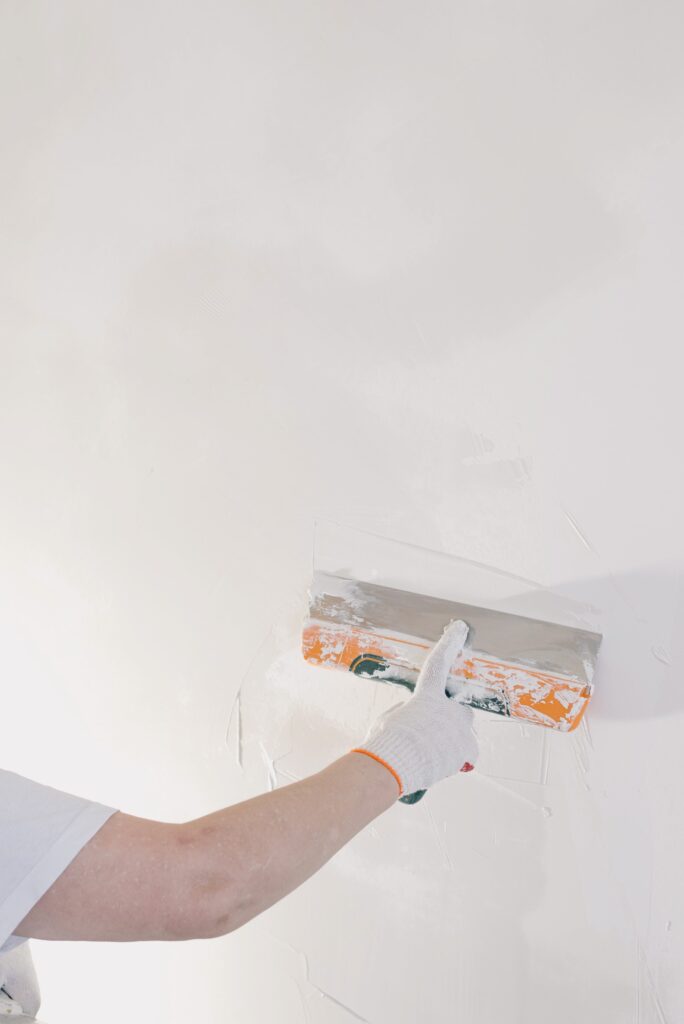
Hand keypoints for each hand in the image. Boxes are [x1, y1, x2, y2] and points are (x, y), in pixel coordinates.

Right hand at [352, 620, 477, 797]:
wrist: (392, 768)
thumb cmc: (385, 742)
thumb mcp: (391, 718)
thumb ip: (409, 711)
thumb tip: (417, 716)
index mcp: (427, 696)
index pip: (438, 664)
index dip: (448, 644)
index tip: (459, 628)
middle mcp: (449, 709)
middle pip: (456, 709)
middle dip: (446, 720)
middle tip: (426, 736)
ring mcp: (462, 731)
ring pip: (461, 732)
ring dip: (448, 741)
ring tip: (426, 757)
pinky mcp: (468, 751)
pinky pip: (465, 753)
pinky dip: (454, 759)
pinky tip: (436, 765)